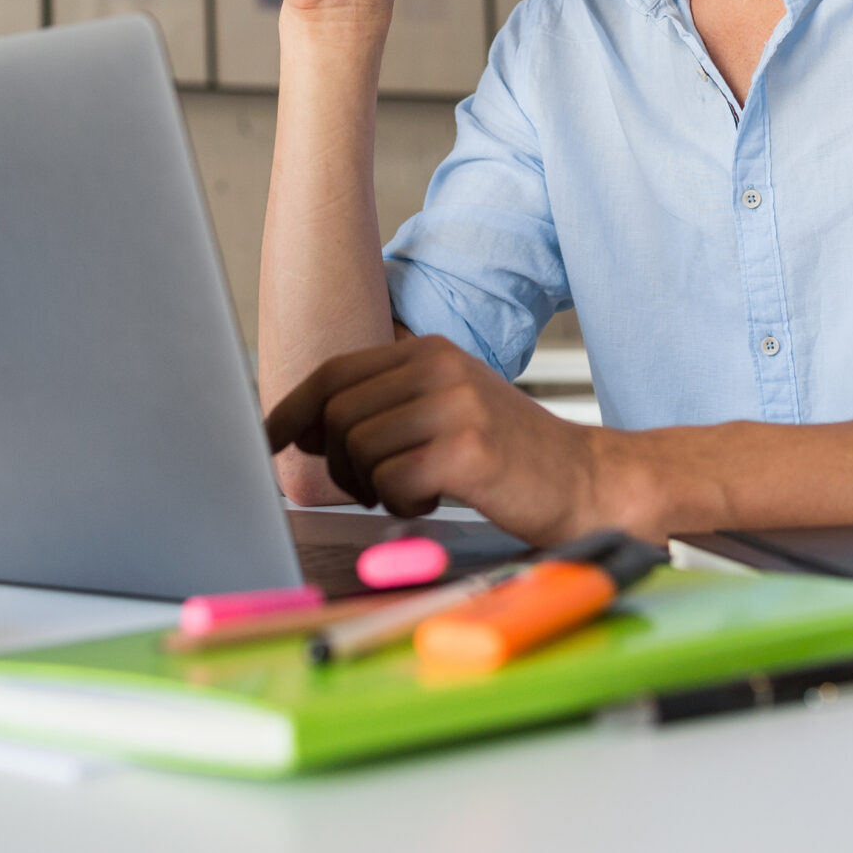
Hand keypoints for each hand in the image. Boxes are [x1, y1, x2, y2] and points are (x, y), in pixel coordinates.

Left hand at [262, 335, 620, 544]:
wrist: (588, 480)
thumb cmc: (508, 455)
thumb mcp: (445, 408)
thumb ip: (384, 406)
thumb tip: (305, 427)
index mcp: (428, 351)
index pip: (334, 373)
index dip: (290, 411)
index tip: (264, 440)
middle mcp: (440, 367)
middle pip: (337, 414)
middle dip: (339, 464)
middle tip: (371, 485)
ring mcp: (456, 405)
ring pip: (359, 448)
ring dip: (371, 486)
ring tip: (411, 489)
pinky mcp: (468, 449)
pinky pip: (391, 479)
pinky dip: (401, 501)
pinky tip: (430, 499)